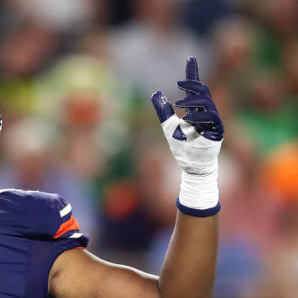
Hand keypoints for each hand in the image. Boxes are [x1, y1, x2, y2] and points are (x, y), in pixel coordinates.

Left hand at [151, 57, 221, 212]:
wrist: (191, 165)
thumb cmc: (182, 147)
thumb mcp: (168, 126)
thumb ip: (163, 110)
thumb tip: (155, 93)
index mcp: (196, 109)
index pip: (195, 87)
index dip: (192, 73)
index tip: (190, 58)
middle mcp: (206, 112)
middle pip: (203, 91)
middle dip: (192, 84)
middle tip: (179, 83)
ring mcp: (213, 120)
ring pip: (207, 102)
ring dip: (193, 100)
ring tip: (179, 104)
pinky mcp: (217, 130)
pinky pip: (211, 118)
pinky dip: (198, 116)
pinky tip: (188, 118)